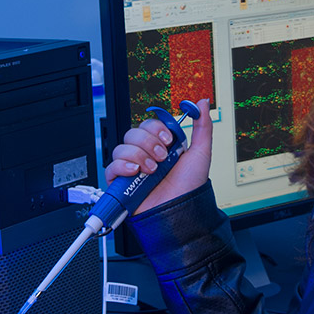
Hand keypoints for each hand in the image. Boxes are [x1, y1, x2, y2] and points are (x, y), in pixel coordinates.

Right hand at [104, 98, 212, 214]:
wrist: (181, 210)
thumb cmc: (190, 188)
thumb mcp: (200, 153)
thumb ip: (202, 126)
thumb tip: (202, 103)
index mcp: (160, 147)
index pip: (148, 125)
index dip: (156, 129)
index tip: (168, 140)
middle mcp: (144, 156)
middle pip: (132, 133)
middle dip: (148, 142)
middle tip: (161, 157)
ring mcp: (132, 169)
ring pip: (121, 147)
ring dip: (138, 155)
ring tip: (152, 170)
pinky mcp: (121, 183)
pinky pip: (111, 167)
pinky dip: (123, 166)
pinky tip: (136, 172)